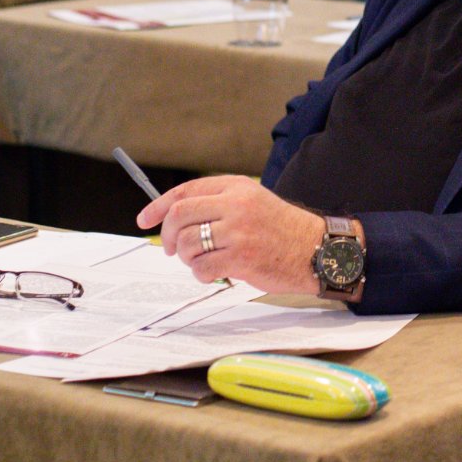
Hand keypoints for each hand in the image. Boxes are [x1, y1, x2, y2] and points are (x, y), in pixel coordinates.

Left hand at [138, 176, 333, 294]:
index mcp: (237, 187)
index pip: (186, 191)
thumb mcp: (253, 202)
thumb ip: (219, 204)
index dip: (158, 206)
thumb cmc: (284, 230)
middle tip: (173, 249)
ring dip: (188, 259)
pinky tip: (213, 274)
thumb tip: (176, 217)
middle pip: (180, 215)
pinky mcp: (242, 258)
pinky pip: (203, 268)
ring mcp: (239, 231)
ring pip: (189, 244)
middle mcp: (236, 205)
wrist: (317, 250)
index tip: (145, 219)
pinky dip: (201, 275)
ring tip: (203, 262)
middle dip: (169, 235)